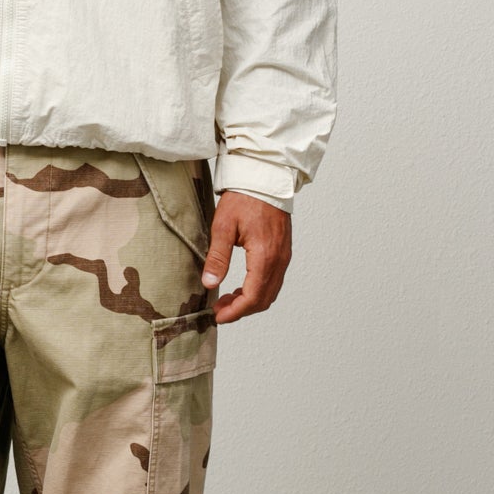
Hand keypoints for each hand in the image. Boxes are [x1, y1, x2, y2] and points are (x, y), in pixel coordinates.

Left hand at [200, 191, 291, 322]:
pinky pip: (274, 280)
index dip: (235, 312)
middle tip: (219, 310)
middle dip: (241, 310)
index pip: (253, 297)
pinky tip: (241, 286)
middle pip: (264, 299)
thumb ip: (217, 257)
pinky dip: (258, 290)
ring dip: (250, 301)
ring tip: (227, 300)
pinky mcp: (284, 252)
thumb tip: (209, 284)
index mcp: (264, 256)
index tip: (218, 316)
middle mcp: (279, 259)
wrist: (265, 178)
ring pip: (271, 292)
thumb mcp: (223, 226)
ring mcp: (284, 256)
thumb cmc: (244, 198)